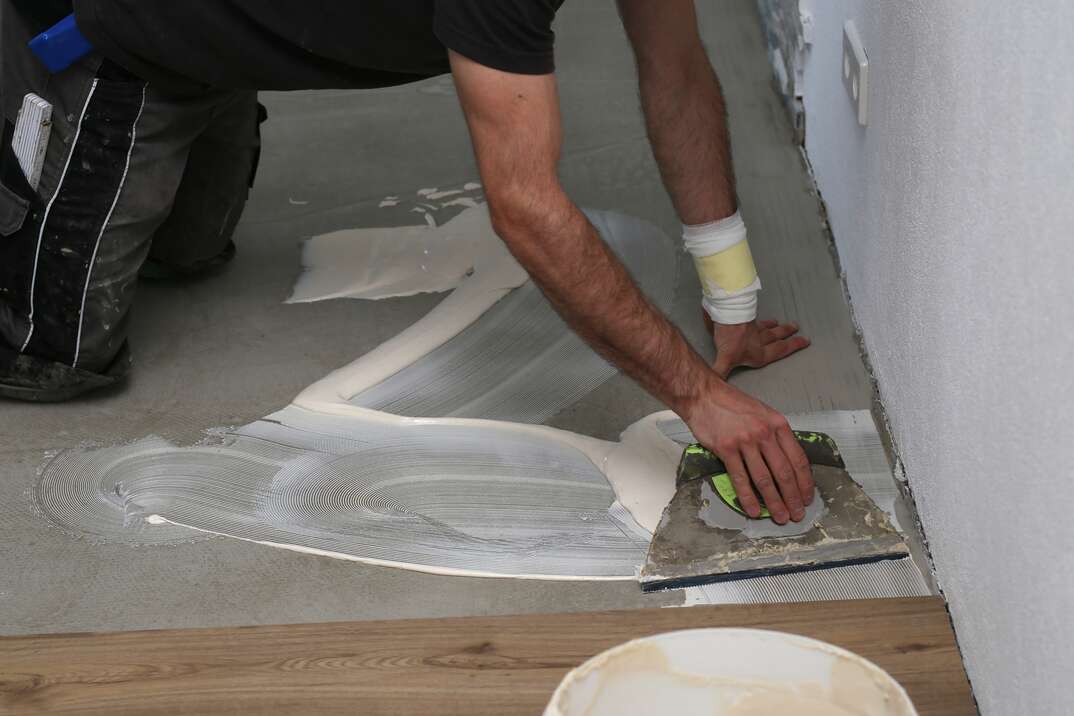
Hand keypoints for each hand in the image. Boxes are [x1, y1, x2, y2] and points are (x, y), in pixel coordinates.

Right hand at [684, 378, 813, 523]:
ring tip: (780, 517)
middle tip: (797, 514)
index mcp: (778, 424)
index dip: (805, 482)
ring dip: (774, 502)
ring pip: (764, 479)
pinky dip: (748, 497)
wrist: (704, 395)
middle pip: (784, 472)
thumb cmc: (732, 404)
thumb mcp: (763, 413)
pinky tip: (754, 510)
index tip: (807, 497)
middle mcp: (764, 433)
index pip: (798, 459)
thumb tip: (786, 462)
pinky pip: (740, 479)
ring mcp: (745, 442)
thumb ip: (775, 435)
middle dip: (793, 497)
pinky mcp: (726, 449)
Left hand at [707, 315, 810, 379]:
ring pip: (771, 330)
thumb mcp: (724, 359)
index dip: (793, 347)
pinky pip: (759, 320)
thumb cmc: (730, 336)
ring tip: (791, 326)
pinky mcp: (748, 318)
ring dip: (781, 329)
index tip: (804, 342)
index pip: (779, 351)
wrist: (728, 313)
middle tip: (803, 336)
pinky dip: (766, 321)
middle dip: (791, 340)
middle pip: (778, 340)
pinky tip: (770, 320)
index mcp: (758, 353)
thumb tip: (716, 385)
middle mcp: (760, 341)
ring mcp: (755, 328)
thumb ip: (720, 372)